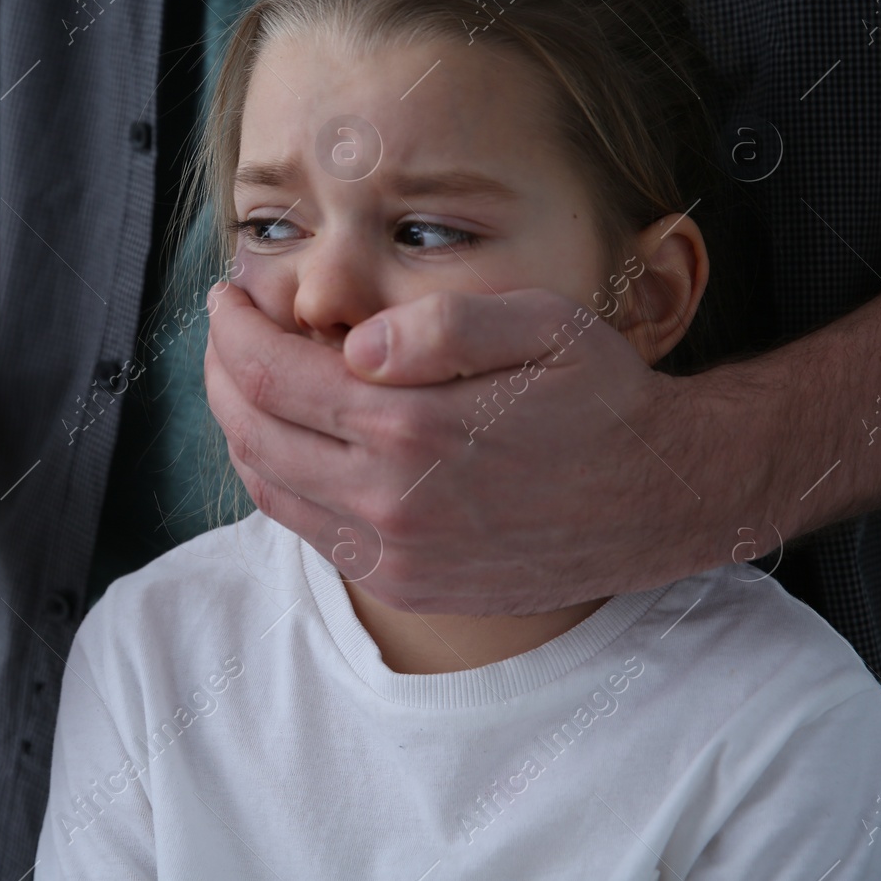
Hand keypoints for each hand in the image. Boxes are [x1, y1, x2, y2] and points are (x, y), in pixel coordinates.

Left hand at [204, 282, 746, 614]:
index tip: (227, 295)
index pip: (271, 374)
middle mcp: (389, 504)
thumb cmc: (601, 399)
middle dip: (221, 369)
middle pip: (251, 430)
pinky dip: (277, 474)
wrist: (659, 500)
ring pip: (266, 484)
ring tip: (245, 374)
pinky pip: (305, 528)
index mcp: (413, 430)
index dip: (233, 328)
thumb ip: (442, 325)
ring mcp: (391, 556)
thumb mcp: (542, 326)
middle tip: (225, 327)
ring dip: (239, 424)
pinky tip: (290, 434)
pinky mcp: (402, 585)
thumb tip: (351, 342)